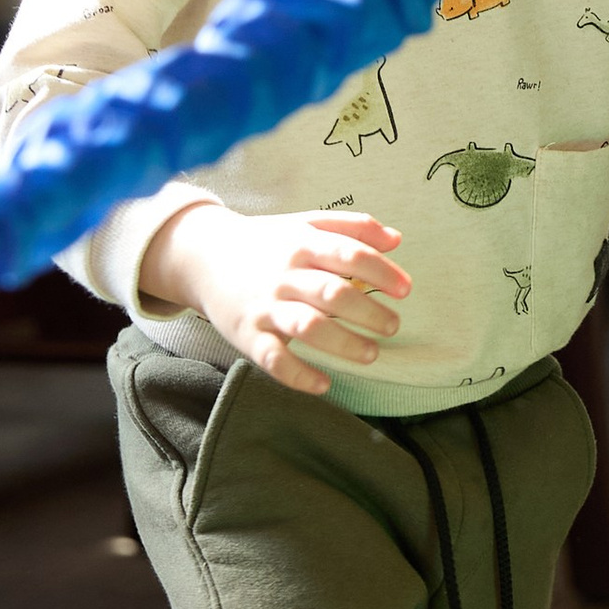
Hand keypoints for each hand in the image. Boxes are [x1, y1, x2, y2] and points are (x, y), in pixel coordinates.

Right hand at [141, 201, 409, 396]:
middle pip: (333, 293)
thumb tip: (396, 239)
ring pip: (307, 326)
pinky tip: (324, 384)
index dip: (382, 273)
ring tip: (371, 354)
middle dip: (369, 313)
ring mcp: (266, 306)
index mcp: (303, 244)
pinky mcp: (248, 335)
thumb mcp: (305, 224)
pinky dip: (299, 375)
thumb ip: (353, 228)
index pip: (350, 255)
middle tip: (392, 326)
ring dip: (343, 343)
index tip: (405, 290)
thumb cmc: (266, 243)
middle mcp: (285, 275)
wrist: (203, 256)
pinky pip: (274, 359)